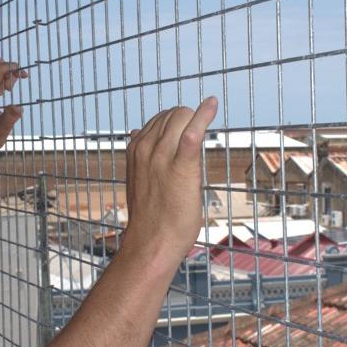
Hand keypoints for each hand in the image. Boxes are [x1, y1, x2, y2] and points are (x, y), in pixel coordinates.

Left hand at [0, 58, 27, 154]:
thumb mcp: (1, 130)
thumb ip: (10, 118)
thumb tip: (19, 108)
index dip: (11, 67)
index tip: (24, 75)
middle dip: (9, 70)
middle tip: (16, 86)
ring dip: (6, 75)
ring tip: (11, 91)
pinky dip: (2, 79)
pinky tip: (6, 92)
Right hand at [122, 98, 217, 266]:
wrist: (151, 242)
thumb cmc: (149, 216)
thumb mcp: (138, 179)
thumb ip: (141, 157)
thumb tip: (137, 133)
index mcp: (135, 150)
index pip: (158, 119)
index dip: (176, 125)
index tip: (187, 133)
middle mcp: (145, 148)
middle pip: (171, 113)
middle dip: (188, 119)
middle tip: (199, 139)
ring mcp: (161, 156)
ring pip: (181, 116)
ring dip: (197, 119)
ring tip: (206, 127)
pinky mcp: (181, 167)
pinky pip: (192, 132)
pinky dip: (203, 115)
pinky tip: (211, 104)